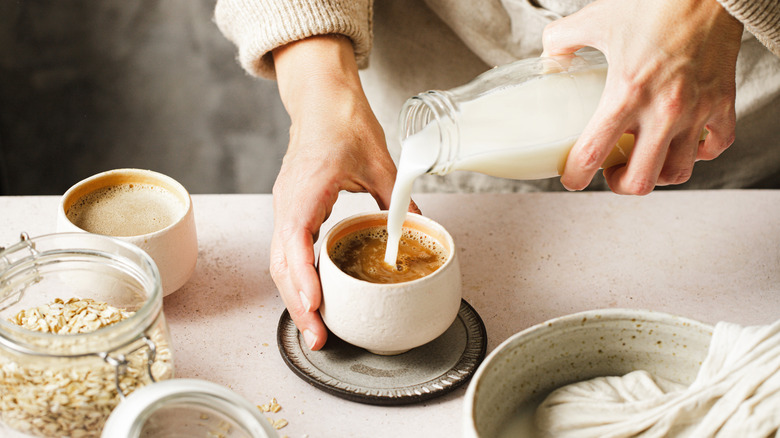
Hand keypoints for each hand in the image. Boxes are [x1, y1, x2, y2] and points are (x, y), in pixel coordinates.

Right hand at [271, 35, 418, 349]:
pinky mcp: (291, 210)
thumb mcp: (380, 161)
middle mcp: (288, 204)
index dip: (304, 277)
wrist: (321, 99)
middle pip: (281, 264)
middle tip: (319, 337)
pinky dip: (297, 278)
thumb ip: (399, 199)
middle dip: (298, 303)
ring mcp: (286, 208)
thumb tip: (420, 230)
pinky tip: (313, 297)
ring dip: (295, 297)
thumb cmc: (343, 122)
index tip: (316, 305)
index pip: (295, 242)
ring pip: (280, 263)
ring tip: (315, 328)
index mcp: (306, 190)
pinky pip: (287, 252)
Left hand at [542, 0, 743, 193]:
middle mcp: (663, 109)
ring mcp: (696, 110)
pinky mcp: (723, 102)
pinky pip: (716, 145)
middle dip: (619, 184)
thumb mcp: (596, 19)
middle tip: (611, 171)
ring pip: (678, 172)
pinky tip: (684, 143)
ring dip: (657, 174)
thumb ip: (562, 41)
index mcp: (626, 92)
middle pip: (639, 180)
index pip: (593, 154)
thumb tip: (549, 59)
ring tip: (645, 159)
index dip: (575, 175)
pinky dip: (700, 153)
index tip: (572, 178)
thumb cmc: (655, 2)